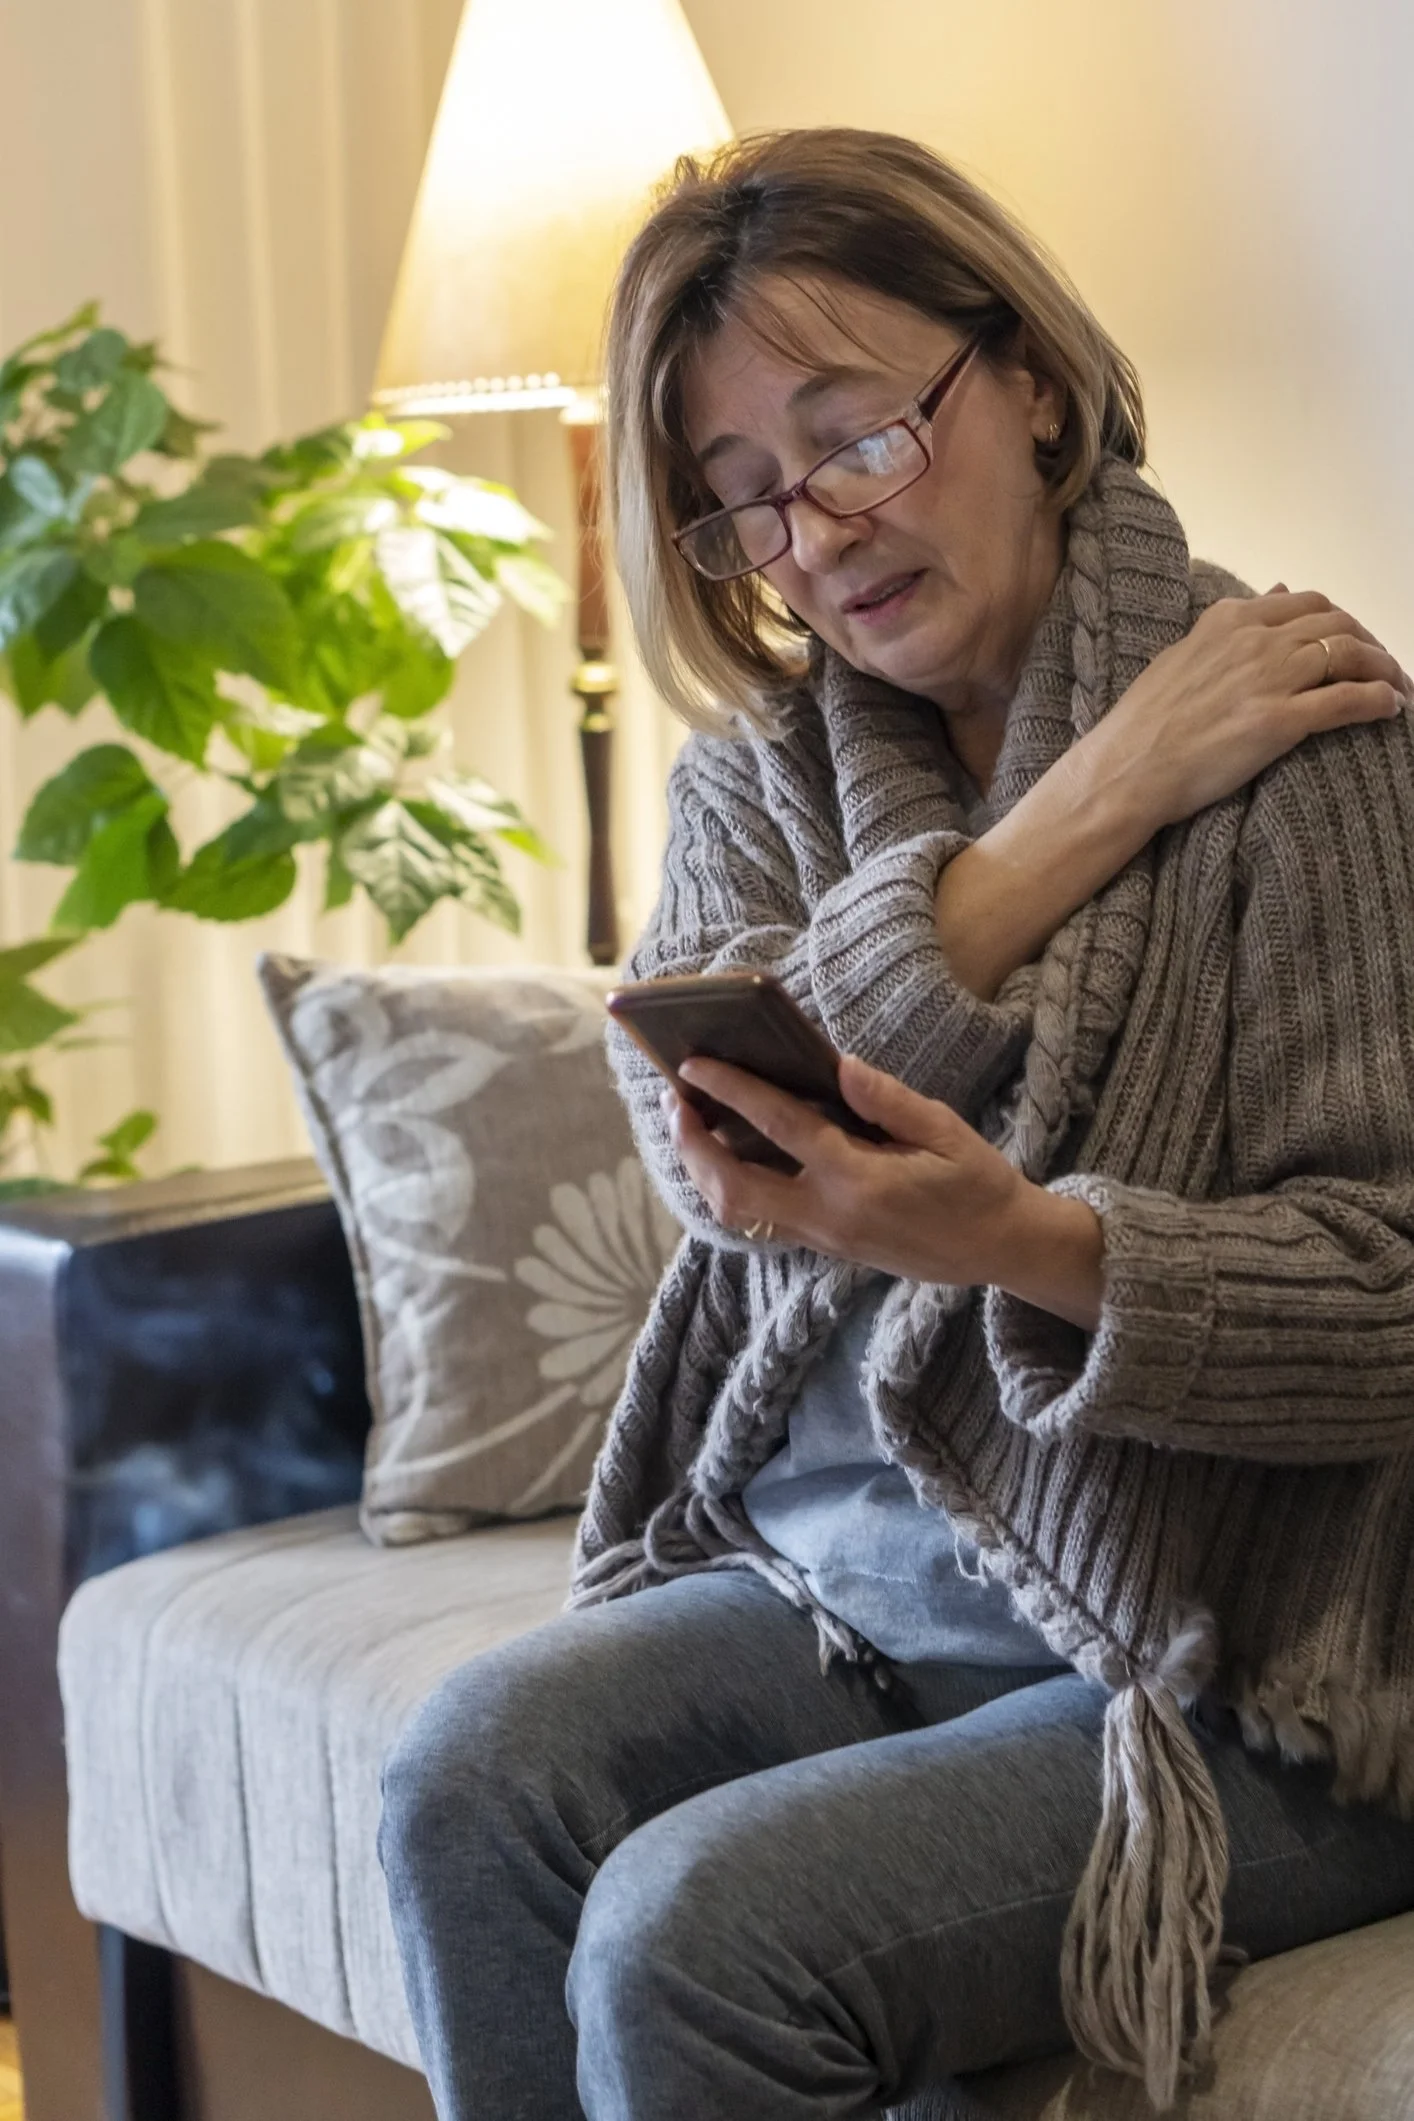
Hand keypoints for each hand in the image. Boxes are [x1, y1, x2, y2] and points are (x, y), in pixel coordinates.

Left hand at [670, 1052, 1104, 1328]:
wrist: (1001, 1250)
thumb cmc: (977, 1184)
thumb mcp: (945, 1131)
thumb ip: (888, 1099)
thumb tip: (838, 1065)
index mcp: (859, 1180)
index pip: (779, 1126)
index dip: (731, 1091)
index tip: (693, 1064)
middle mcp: (829, 1215)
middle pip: (732, 1186)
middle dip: (693, 1144)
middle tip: (675, 1100)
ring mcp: (823, 1238)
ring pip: (737, 1213)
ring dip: (703, 1170)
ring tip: (690, 1125)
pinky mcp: (825, 1248)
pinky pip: (759, 1221)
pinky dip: (729, 1188)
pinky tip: (725, 1156)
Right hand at [1090, 587, 1410, 832]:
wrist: (1125, 770)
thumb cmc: (1144, 722)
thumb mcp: (1185, 653)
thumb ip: (1233, 624)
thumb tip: (1276, 592)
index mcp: (1230, 619)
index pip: (1307, 603)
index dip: (1339, 621)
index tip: (1350, 643)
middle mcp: (1255, 640)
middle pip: (1338, 624)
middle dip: (1370, 644)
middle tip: (1383, 669)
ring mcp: (1270, 679)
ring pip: (1351, 656)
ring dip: (1385, 671)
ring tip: (1397, 690)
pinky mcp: (1280, 722)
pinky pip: (1349, 701)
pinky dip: (1379, 701)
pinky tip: (1392, 709)